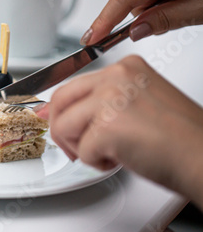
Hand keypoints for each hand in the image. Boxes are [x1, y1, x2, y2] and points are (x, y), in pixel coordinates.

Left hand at [37, 55, 202, 207]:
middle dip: (60, 129)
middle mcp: (116, 77)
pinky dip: (96, 163)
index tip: (53, 119)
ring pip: (63, 127)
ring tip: (108, 153)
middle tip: (74, 147)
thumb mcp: (137, 103)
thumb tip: (56, 113)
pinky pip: (81, 152)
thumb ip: (100, 102)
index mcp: (125, 68)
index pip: (73, 86)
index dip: (59, 109)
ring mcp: (109, 100)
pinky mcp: (106, 127)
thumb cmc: (179, 137)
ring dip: (79, 148)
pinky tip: (122, 159)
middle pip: (60, 101)